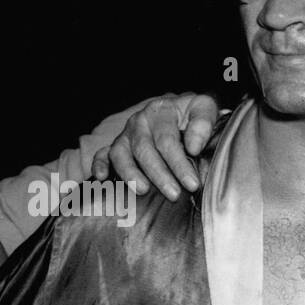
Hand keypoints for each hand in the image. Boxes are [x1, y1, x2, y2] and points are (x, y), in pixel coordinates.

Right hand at [91, 93, 219, 199]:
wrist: (180, 112)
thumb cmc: (193, 116)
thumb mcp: (204, 109)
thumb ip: (203, 123)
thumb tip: (193, 147)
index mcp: (161, 110)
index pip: (167, 140)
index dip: (179, 164)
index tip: (192, 184)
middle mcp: (139, 121)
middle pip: (145, 149)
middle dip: (160, 175)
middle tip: (174, 195)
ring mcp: (125, 134)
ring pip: (120, 154)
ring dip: (130, 173)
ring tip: (144, 190)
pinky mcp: (115, 146)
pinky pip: (102, 155)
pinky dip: (99, 165)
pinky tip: (102, 178)